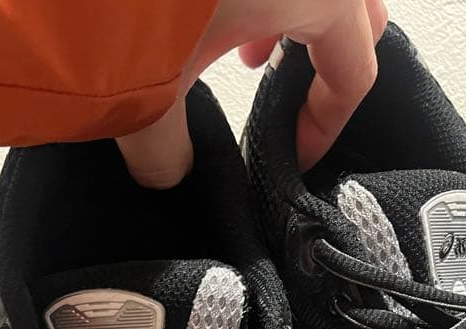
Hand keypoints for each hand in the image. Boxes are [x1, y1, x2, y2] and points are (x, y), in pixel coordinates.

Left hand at [117, 0, 387, 187]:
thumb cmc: (114, 1)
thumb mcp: (146, 100)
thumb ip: (167, 151)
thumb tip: (167, 175)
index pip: (352, 72)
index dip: (325, 125)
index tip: (296, 153)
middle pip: (351, 8)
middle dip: (321, 51)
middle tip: (279, 85)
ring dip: (285, 7)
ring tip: (238, 38)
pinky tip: (202, 0)